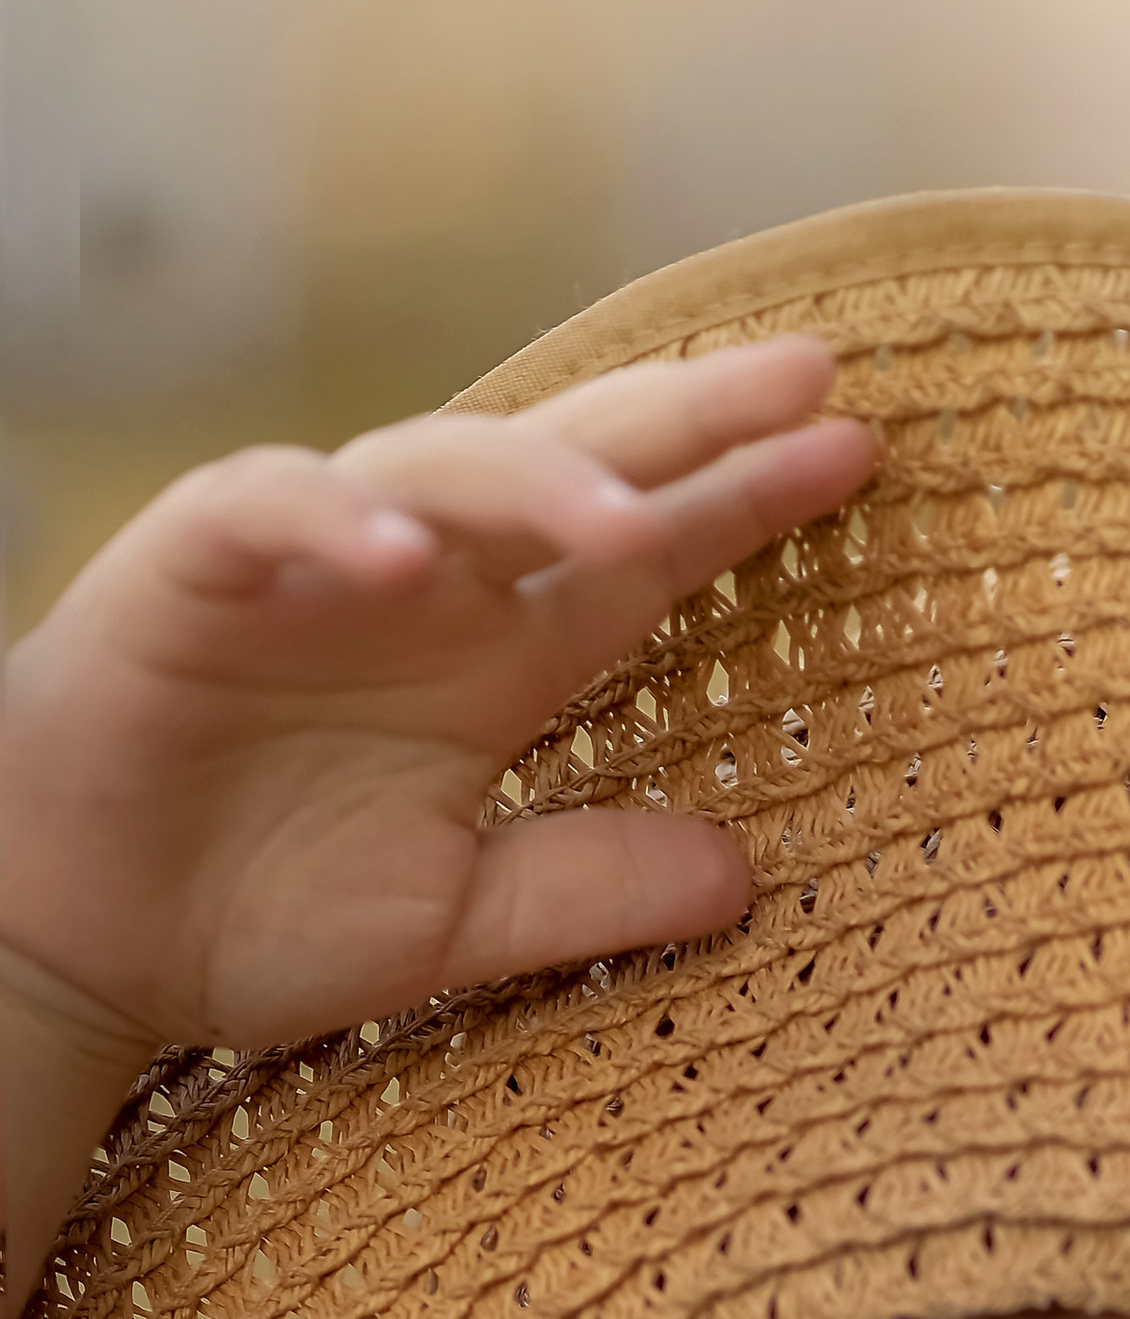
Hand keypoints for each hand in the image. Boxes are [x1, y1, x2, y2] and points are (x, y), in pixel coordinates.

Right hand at [0, 341, 875, 1066]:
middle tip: (811, 382)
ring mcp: (319, 563)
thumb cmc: (258, 913)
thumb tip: (743, 880)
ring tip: (634, 516)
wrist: (83, 936)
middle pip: (576, 470)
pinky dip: (339, 525)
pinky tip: (407, 555)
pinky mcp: (198, 567)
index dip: (745, 501)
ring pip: (443, 472)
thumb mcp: (459, 925)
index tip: (856, 457)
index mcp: (499, 657)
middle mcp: (428, 587)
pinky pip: (274, 514)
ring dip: (538, 484)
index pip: (647, 558)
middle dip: (688, 421)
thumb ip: (588, 891)